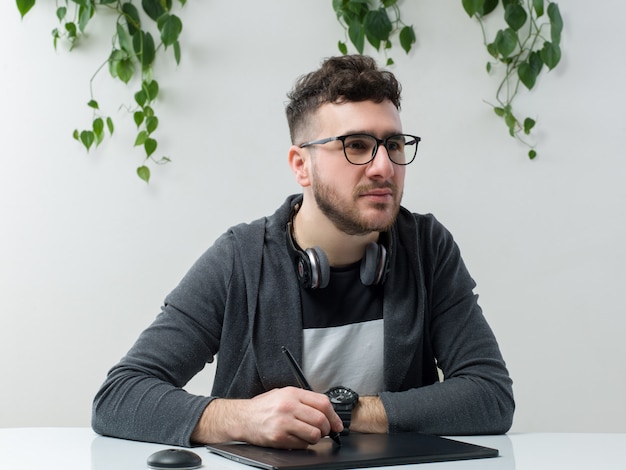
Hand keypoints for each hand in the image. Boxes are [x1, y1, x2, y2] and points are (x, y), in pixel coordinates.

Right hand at [192, 387, 343, 448]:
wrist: (242, 418)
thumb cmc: (263, 406)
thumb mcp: (284, 394)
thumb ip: (303, 400)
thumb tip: (325, 411)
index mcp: (292, 393)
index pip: (323, 403)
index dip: (334, 415)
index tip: (337, 423)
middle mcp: (289, 406)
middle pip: (321, 419)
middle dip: (327, 428)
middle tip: (325, 431)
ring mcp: (284, 423)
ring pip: (314, 434)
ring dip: (316, 438)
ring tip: (310, 435)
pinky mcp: (279, 437)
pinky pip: (302, 444)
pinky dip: (304, 444)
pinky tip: (297, 438)